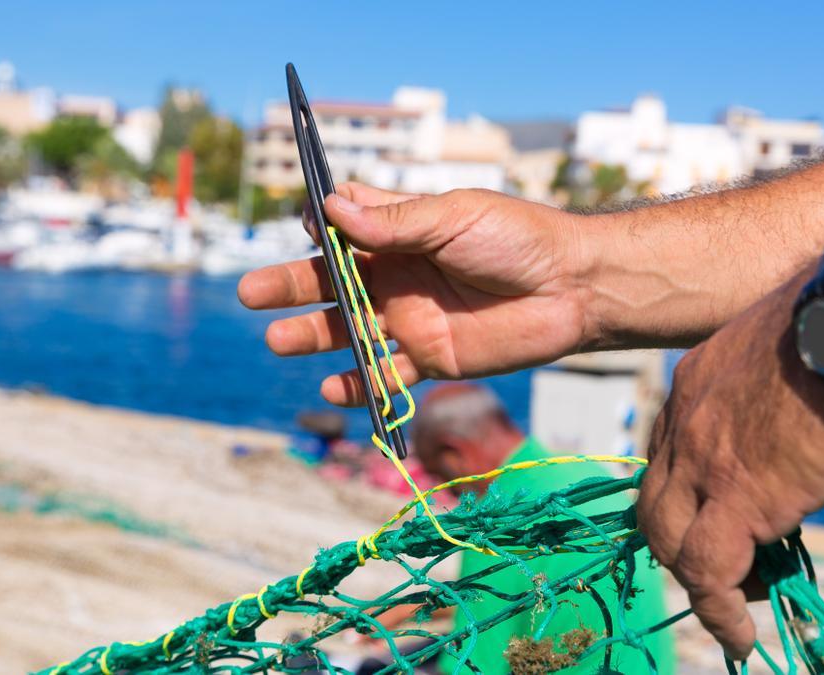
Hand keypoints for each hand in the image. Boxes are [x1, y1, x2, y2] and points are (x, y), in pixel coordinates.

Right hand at [238, 183, 592, 405]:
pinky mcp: (431, 359)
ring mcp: (411, 319)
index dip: (320, 227)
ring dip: (313, 335)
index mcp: (402, 233)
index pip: (345, 229)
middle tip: (250, 293)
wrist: (573, 290)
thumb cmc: (517, 239)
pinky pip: (386, 376)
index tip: (304, 225)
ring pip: (349, 329)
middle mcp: (398, 275)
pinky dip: (358, 385)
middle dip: (292, 286)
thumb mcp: (454, 217)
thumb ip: (396, 221)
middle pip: (332, 282)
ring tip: (278, 340)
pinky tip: (330, 388)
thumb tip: (331, 209)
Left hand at [636, 271, 823, 658]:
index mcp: (694, 382)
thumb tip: (803, 400)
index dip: (684, 492)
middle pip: (653, 501)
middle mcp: (684, 422)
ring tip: (736, 604)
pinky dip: (719, 610)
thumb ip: (771, 379)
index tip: (715, 514)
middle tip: (724, 564)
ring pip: (669, 540)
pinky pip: (710, 572)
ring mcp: (704, 461)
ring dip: (696, 579)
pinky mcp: (740, 499)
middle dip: (678, 541)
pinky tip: (738, 632)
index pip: (666, 452)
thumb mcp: (783, 340)